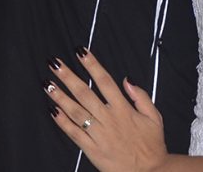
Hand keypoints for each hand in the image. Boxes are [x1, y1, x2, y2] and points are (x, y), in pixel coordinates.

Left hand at [45, 50, 168, 171]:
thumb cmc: (152, 145)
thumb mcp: (155, 117)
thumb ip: (141, 97)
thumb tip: (127, 79)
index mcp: (124, 109)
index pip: (105, 81)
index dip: (92, 65)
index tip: (80, 51)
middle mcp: (109, 119)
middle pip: (85, 93)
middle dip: (68, 77)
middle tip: (55, 63)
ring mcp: (99, 135)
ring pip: (76, 112)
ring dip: (60, 97)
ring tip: (47, 84)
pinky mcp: (92, 150)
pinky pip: (74, 134)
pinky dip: (62, 122)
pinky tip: (52, 110)